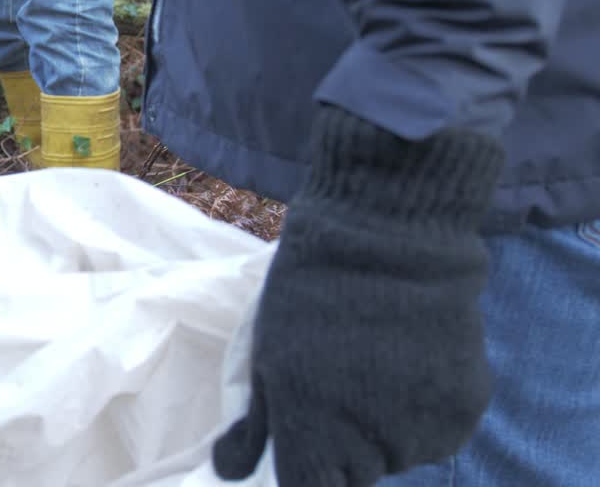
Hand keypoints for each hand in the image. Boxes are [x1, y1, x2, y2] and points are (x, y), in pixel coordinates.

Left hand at [213, 105, 504, 486]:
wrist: (388, 234)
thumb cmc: (307, 292)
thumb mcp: (267, 356)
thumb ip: (258, 425)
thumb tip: (231, 471)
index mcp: (314, 437)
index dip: (306, 474)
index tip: (305, 448)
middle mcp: (375, 450)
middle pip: (357, 476)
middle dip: (342, 448)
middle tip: (336, 382)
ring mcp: (426, 434)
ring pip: (397, 454)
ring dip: (384, 427)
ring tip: (375, 360)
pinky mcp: (467, 411)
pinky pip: (436, 431)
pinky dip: (423, 409)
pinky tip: (411, 359)